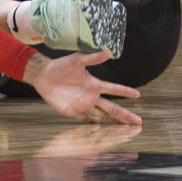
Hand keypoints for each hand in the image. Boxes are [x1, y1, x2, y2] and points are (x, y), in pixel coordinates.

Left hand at [24, 52, 141, 124]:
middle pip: (111, 108)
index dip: (125, 91)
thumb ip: (93, 58)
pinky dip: (93, 124)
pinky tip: (100, 128)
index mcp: (94, 84)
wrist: (43, 75)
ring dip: (113, 122)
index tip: (137, 95)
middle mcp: (91, 96)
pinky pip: (85, 120)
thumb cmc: (60, 66)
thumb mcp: (77, 60)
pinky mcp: (72, 111)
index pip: (113, 89)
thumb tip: (109, 52)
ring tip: (125, 129)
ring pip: (102, 116)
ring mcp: (82, 105)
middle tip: (138, 122)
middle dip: (125, 115)